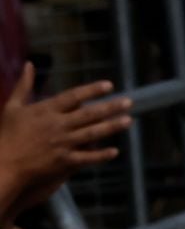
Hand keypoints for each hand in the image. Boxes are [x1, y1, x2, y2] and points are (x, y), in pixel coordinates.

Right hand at [0, 64, 132, 187]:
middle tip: (129, 102)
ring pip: (92, 134)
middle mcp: (56, 125)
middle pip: (89, 114)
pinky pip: (86, 158)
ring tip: (128, 120)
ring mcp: (61, 144)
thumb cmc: (6, 135)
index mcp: (46, 110)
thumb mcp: (12, 107)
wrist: (2, 165)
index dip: (92, 90)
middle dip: (110, 107)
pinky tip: (115, 151)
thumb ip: (23, 86)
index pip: (73, 96)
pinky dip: (101, 155)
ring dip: (112, 127)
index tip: (109, 85)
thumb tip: (28, 64)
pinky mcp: (62, 161)